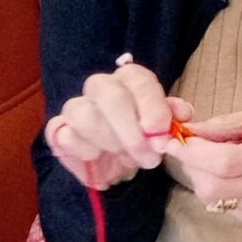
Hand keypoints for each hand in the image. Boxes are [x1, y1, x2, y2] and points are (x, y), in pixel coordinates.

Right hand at [44, 63, 193, 189]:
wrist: (120, 162)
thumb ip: (174, 117)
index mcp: (131, 79)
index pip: (139, 81)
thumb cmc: (144, 138)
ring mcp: (76, 106)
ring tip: (127, 161)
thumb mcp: (164, 129)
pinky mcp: (58, 129)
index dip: (152, 108)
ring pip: (85, 115)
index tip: (161, 137)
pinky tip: (100, 160)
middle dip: (132, 133)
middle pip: (111, 97)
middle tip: (149, 158)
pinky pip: (65, 136)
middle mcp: (101, 86)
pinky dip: (86, 153)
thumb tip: (183, 112)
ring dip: (111, 144)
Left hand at [164, 104, 241, 224]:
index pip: (224, 162)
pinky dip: (216, 185)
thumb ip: (227, 124)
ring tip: (214, 155)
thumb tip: (191, 131)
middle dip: (192, 164)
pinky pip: (222, 204)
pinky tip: (229, 172)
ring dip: (201, 175)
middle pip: (213, 185)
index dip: (193, 152)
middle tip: (190, 145)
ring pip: (213, 198)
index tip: (173, 139)